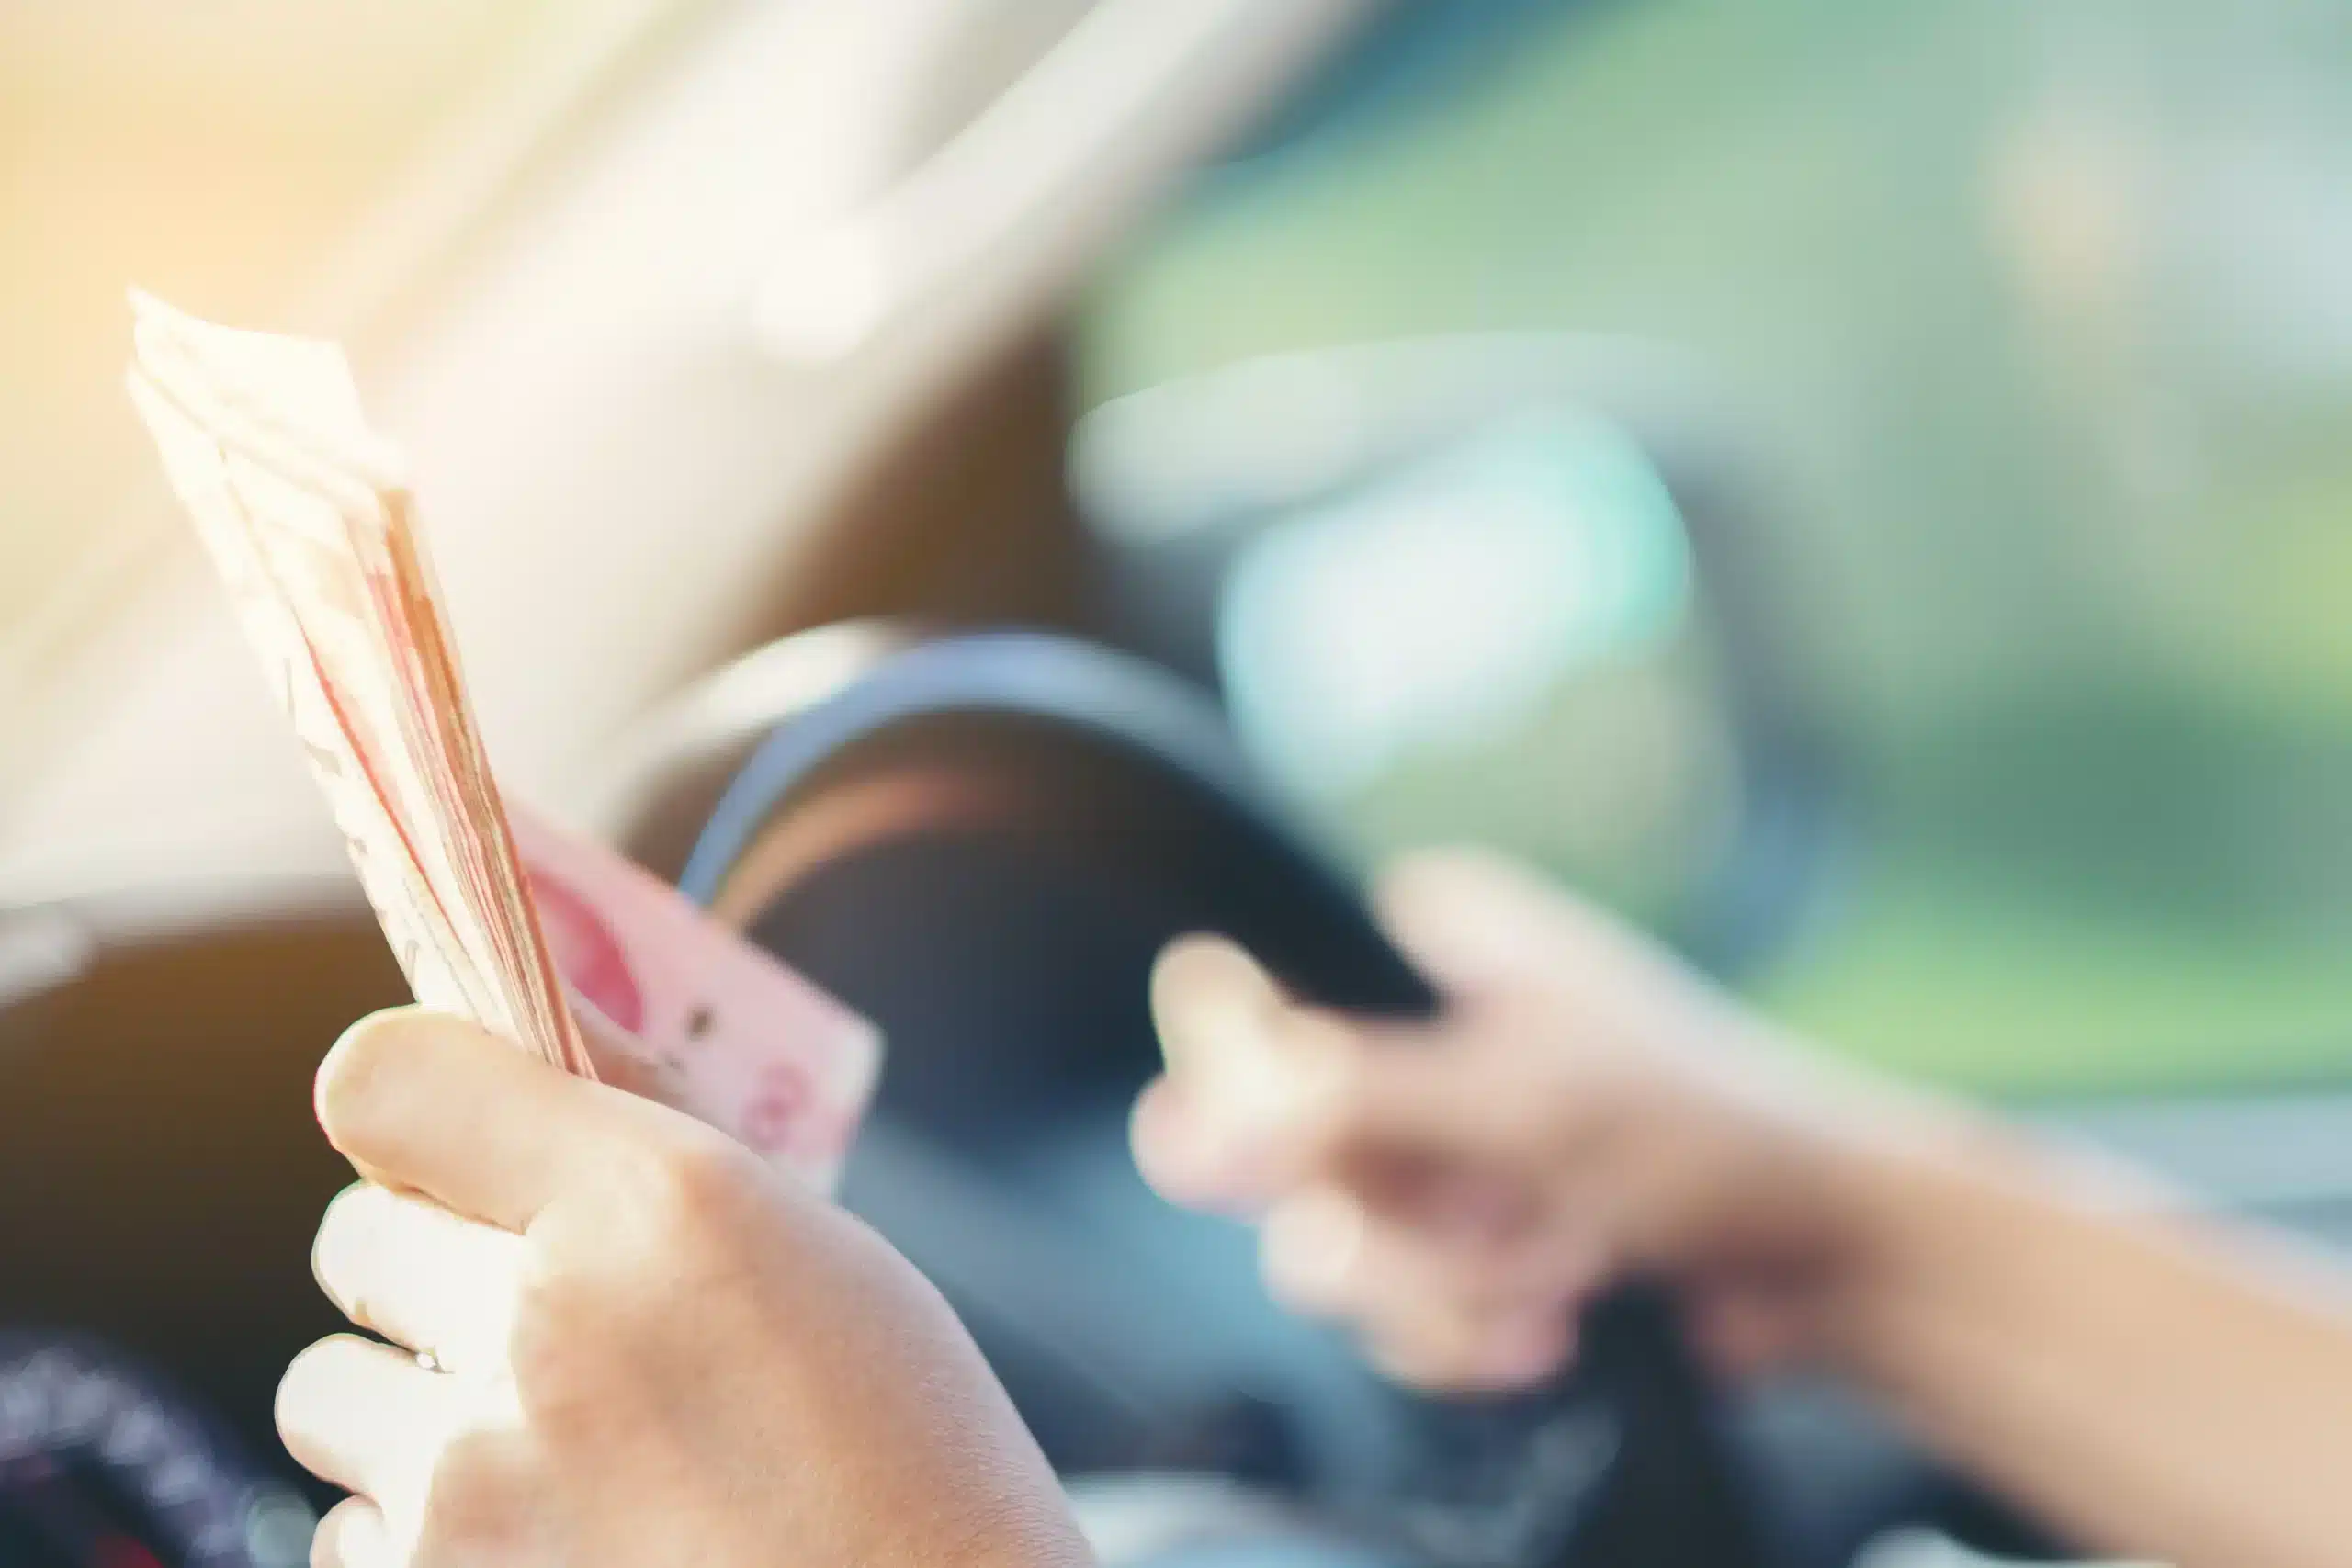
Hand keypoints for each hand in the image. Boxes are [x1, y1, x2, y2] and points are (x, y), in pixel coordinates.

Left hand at [281, 1007, 1087, 1567]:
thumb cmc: (907, 1463)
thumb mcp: (821, 1249)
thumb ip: (657, 1122)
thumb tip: (538, 1010)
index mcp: (650, 1210)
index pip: (383, 1080)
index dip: (423, 1095)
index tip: (469, 1128)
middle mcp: (537, 1335)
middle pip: (355, 1231)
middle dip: (441, 1255)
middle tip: (557, 1309)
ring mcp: (467, 1491)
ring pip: (330, 1386)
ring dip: (418, 1397)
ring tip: (555, 1436)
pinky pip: (353, 1522)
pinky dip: (423, 1522)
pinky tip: (552, 1530)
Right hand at [1132, 850, 1961, 1391]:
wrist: (1831, 1260)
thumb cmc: (1709, 1135)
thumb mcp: (1520, 1101)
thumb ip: (1349, 1105)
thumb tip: (1192, 1121)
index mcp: (1423, 949)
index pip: (1246, 1001)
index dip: (1247, 1089)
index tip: (1300, 1148)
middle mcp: (1414, 1043)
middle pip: (1275, 1151)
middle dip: (1389, 1221)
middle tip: (1479, 1222)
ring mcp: (1440, 1156)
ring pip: (1331, 1249)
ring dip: (1448, 1289)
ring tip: (1553, 1276)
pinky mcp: (1465, 1250)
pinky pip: (1393, 1315)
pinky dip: (1473, 1333)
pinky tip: (1555, 1322)